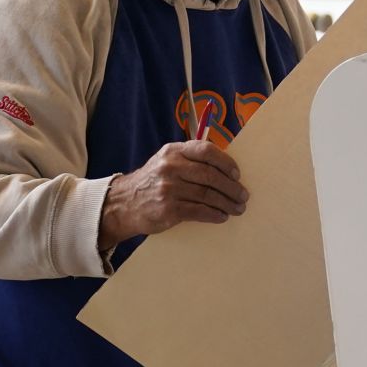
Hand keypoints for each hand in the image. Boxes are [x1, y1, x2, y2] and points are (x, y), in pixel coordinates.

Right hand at [99, 140, 247, 248]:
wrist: (123, 204)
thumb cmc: (152, 181)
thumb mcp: (166, 161)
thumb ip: (191, 159)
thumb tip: (226, 168)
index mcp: (173, 151)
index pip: (206, 150)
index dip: (226, 162)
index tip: (237, 174)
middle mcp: (171, 167)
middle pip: (211, 175)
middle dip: (231, 187)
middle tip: (243, 196)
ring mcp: (169, 188)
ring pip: (208, 195)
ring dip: (227, 203)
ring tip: (238, 208)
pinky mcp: (169, 209)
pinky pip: (200, 211)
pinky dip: (215, 214)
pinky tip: (222, 216)